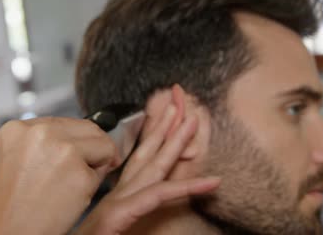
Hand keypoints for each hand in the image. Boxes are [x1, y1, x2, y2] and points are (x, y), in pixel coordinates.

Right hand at [0, 117, 121, 234]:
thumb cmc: (9, 209)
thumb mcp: (17, 161)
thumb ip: (46, 144)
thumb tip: (85, 137)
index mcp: (17, 129)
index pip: (65, 122)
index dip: (75, 142)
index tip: (73, 156)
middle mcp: (40, 132)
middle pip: (89, 128)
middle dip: (92, 149)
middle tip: (81, 172)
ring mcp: (62, 149)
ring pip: (102, 145)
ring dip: (94, 165)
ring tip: (69, 186)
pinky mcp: (79, 171)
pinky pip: (102, 171)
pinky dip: (92, 186)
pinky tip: (70, 198)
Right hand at [75, 105, 220, 234]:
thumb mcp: (110, 222)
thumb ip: (125, 208)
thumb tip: (140, 199)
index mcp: (116, 195)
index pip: (139, 158)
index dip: (156, 134)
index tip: (171, 114)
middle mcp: (117, 193)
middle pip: (146, 152)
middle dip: (165, 125)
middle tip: (181, 100)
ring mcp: (117, 202)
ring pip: (153, 165)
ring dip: (175, 141)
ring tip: (195, 120)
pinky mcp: (119, 215)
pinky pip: (158, 197)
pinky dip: (186, 187)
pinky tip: (212, 181)